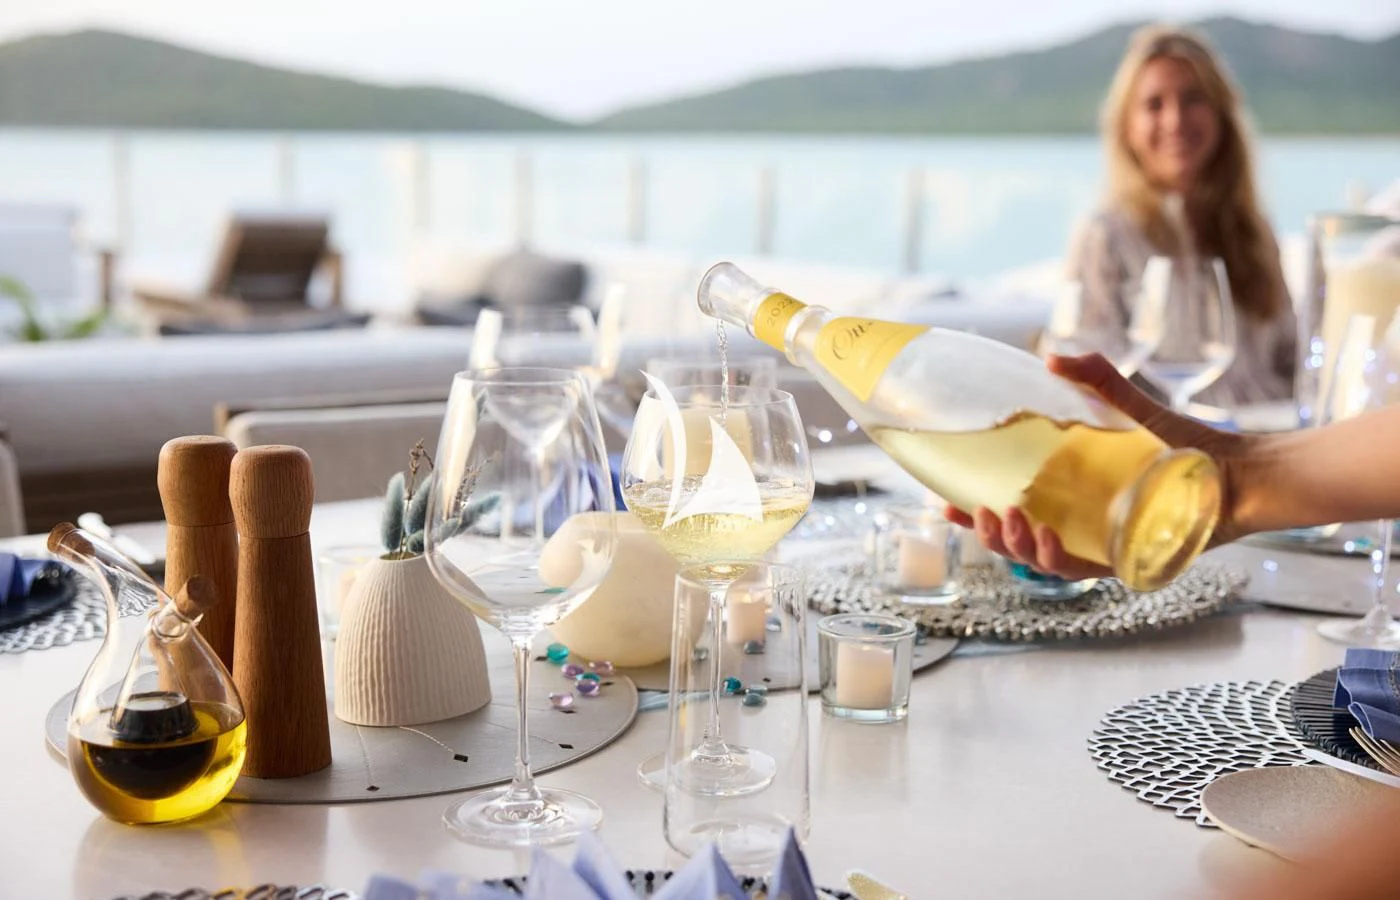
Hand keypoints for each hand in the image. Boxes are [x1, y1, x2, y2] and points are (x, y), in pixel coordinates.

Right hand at [945, 353, 1254, 578]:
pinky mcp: (1128, 561)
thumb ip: (1096, 380)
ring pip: (1042, 562)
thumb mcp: (1135, 408)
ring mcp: (1103, 545)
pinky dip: (1057, 560)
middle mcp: (1082, 526)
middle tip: (980, 512)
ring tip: (1008, 521)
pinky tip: (1044, 541)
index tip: (947, 504)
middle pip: (1019, 543)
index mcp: (1072, 498)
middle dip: (990, 534)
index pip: (1013, 511)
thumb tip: (1052, 354)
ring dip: (1018, 547)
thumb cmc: (1193, 445)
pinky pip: (1082, 570)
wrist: (1243, 473)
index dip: (975, 513)